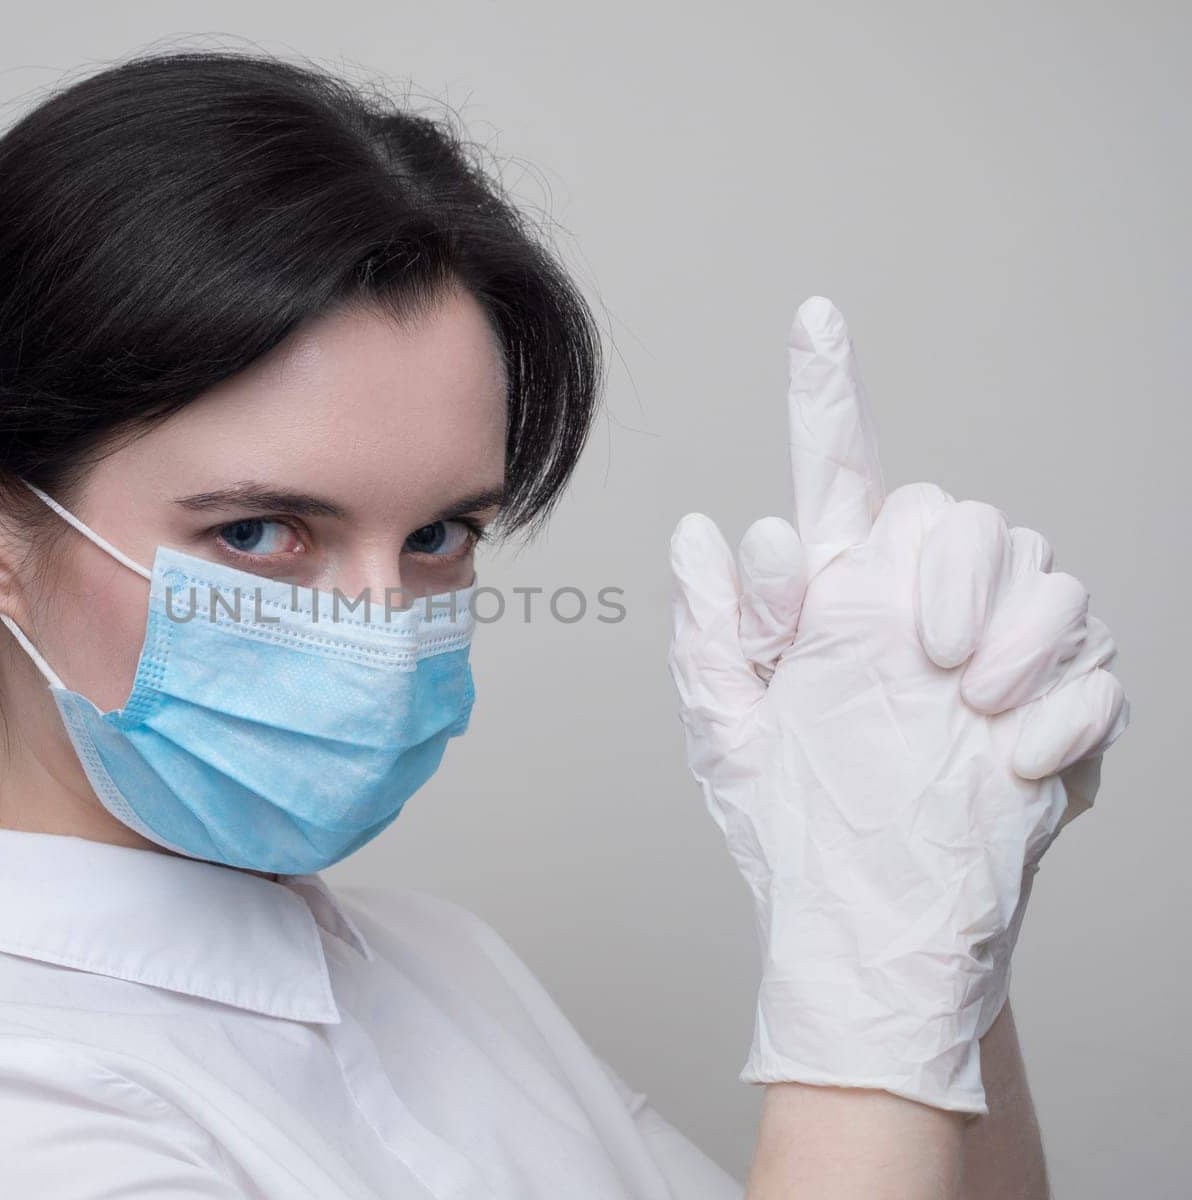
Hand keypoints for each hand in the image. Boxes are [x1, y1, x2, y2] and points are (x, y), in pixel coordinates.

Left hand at [666, 297, 1130, 1112]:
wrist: (874, 926)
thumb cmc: (788, 825)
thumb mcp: (728, 732)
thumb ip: (711, 632)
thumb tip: (702, 529)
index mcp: (833, 597)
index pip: (835, 475)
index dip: (826, 392)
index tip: (813, 316)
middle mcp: (914, 606)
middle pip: (957, 510)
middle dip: (950, 568)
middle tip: (928, 653)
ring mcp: (993, 653)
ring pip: (1042, 566)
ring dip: (1015, 637)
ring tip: (972, 709)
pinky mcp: (1057, 707)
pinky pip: (1093, 662)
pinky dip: (1059, 710)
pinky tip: (1011, 761)